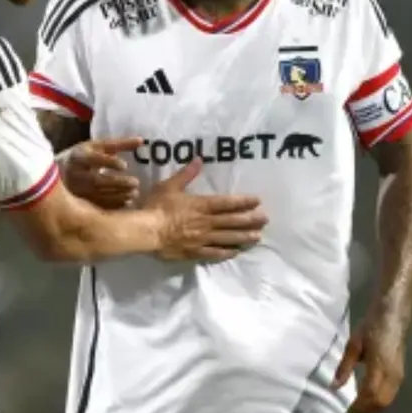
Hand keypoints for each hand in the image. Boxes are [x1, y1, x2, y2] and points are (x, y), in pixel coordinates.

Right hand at [61, 137, 142, 208]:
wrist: (60, 172)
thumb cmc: (85, 156)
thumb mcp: (98, 147)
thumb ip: (120, 144)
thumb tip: (142, 140)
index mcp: (79, 156)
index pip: (93, 159)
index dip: (109, 162)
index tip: (125, 165)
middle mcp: (76, 174)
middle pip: (96, 180)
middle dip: (117, 182)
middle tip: (136, 182)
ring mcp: (77, 190)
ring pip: (98, 194)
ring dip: (119, 195)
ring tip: (135, 192)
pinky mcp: (80, 201)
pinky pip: (98, 205)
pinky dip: (114, 204)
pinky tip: (127, 201)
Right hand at [142, 158, 266, 261]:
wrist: (146, 232)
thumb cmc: (157, 207)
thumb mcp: (170, 186)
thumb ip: (186, 174)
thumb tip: (199, 159)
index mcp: (201, 205)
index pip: (227, 203)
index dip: (244, 202)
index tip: (257, 201)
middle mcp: (206, 222)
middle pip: (232, 221)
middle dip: (250, 220)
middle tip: (265, 219)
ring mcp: (202, 239)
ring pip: (228, 238)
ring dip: (244, 237)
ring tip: (258, 237)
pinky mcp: (194, 252)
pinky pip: (214, 253)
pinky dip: (226, 252)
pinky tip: (236, 252)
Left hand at [333, 305, 407, 412]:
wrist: (394, 312)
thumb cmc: (373, 324)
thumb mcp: (354, 343)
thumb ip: (345, 366)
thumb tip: (334, 386)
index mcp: (380, 365)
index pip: (368, 395)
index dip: (357, 407)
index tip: (344, 412)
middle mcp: (392, 374)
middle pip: (380, 403)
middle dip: (364, 411)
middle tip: (349, 412)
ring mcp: (399, 374)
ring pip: (386, 401)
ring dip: (372, 408)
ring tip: (356, 409)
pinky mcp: (401, 373)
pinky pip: (390, 395)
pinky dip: (378, 402)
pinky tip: (368, 400)